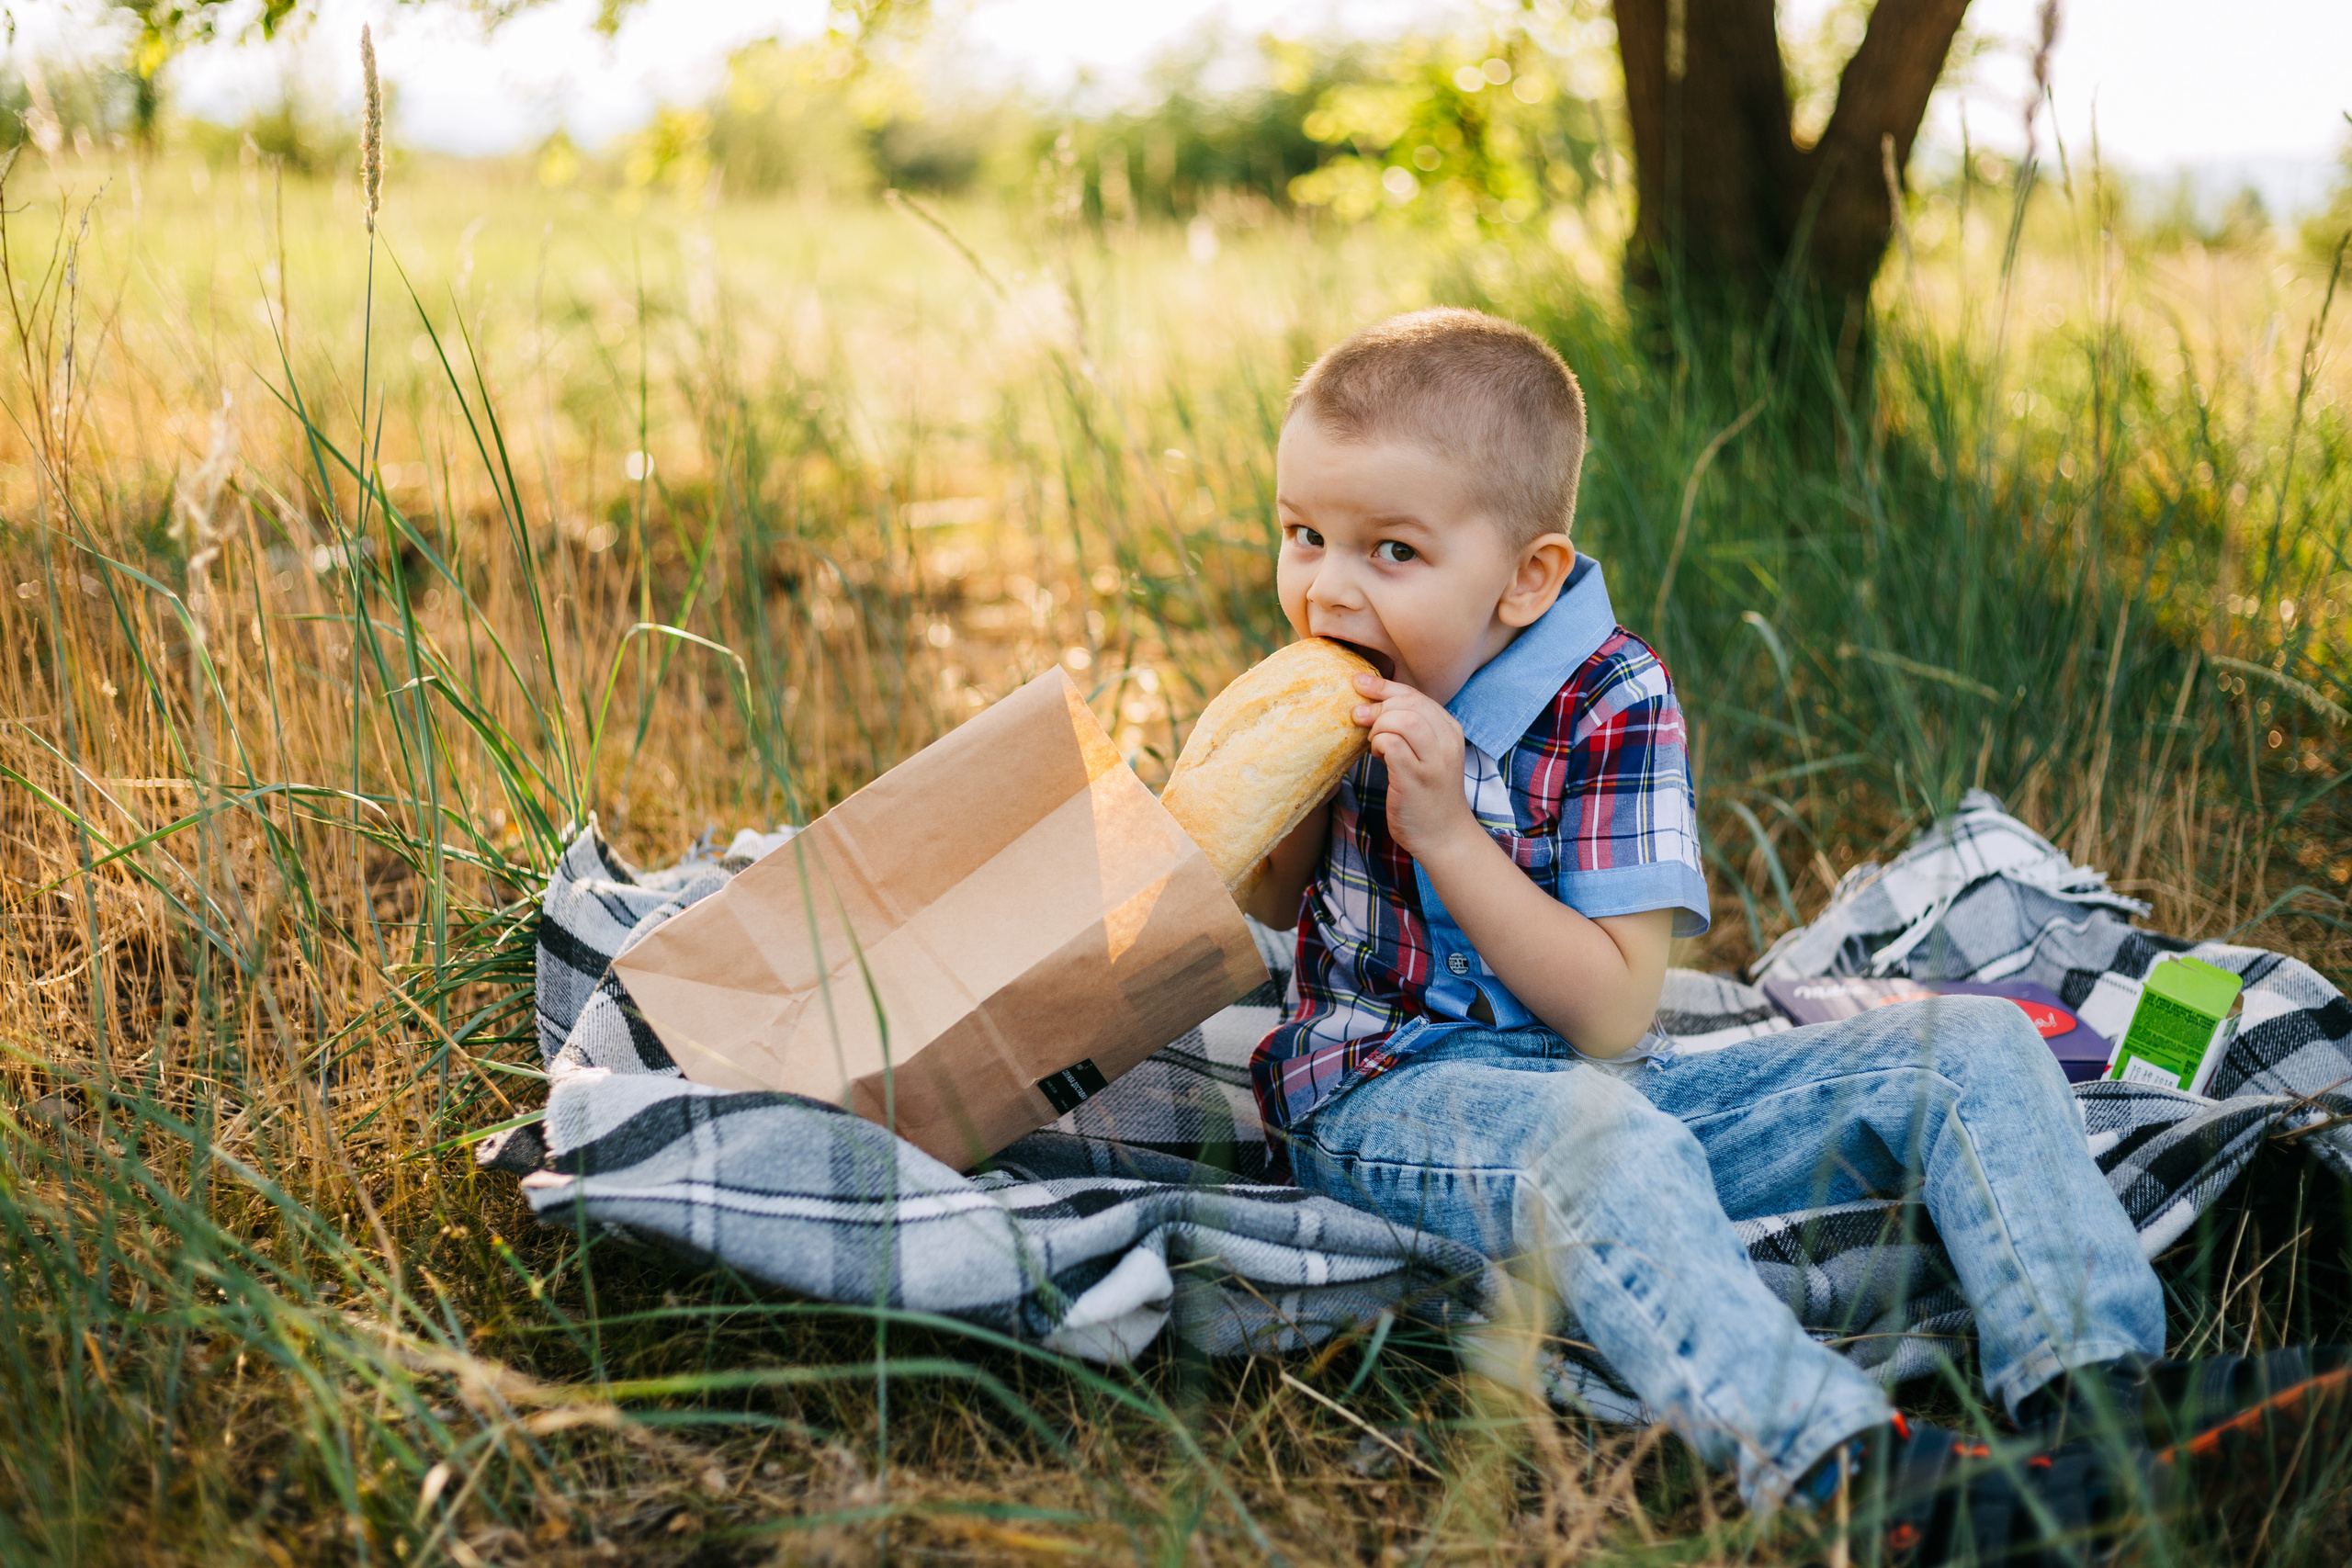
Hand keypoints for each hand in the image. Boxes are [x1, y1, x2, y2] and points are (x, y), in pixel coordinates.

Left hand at [1352, 672, 1474, 857]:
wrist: (1443, 836)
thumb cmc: (1427, 794)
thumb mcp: (1426, 754)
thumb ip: (1409, 730)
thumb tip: (1373, 705)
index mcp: (1450, 730)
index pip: (1416, 695)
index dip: (1384, 686)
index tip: (1359, 682)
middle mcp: (1447, 741)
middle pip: (1409, 703)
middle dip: (1377, 706)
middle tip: (1359, 718)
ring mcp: (1434, 760)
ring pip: (1403, 719)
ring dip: (1379, 726)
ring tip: (1374, 743)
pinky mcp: (1417, 778)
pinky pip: (1393, 745)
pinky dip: (1378, 744)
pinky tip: (1378, 756)